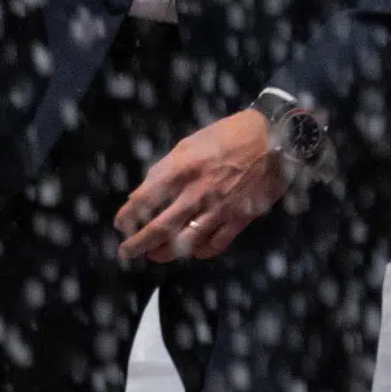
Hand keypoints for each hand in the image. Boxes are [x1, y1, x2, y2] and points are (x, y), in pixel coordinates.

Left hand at [114, 109, 286, 262]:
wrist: (271, 138)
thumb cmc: (226, 136)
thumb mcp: (188, 144)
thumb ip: (163, 170)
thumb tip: (141, 194)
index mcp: (181, 170)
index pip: (145, 199)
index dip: (128, 215)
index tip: (120, 224)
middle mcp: (197, 193)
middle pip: (161, 227)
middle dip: (139, 243)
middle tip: (126, 252)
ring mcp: (219, 208)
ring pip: (187, 241)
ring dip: (166, 252)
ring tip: (154, 255)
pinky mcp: (240, 218)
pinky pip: (217, 244)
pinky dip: (202, 251)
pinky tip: (193, 252)